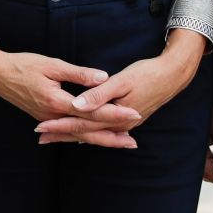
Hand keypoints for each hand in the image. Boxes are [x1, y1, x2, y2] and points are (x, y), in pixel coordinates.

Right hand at [0, 49, 138, 138]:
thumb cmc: (23, 65)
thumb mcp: (52, 65)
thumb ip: (79, 73)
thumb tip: (104, 78)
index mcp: (57, 102)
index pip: (93, 111)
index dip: (115, 112)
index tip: (134, 113)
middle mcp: (54, 116)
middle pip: (88, 131)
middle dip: (112, 137)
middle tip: (134, 142)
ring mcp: (48, 120)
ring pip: (78, 135)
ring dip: (100, 140)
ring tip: (120, 143)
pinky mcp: (44, 119)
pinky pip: (68, 132)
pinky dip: (83, 136)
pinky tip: (92, 139)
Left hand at [36, 48, 199, 148]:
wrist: (172, 76)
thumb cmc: (147, 74)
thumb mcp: (122, 81)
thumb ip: (99, 94)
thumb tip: (78, 105)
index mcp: (113, 116)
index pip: (79, 123)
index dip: (59, 125)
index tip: (40, 126)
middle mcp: (117, 126)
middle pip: (83, 132)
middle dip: (61, 134)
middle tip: (40, 136)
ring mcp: (122, 126)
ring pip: (91, 134)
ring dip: (71, 136)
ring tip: (52, 138)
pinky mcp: (125, 121)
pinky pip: (101, 131)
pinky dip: (87, 133)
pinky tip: (80, 136)